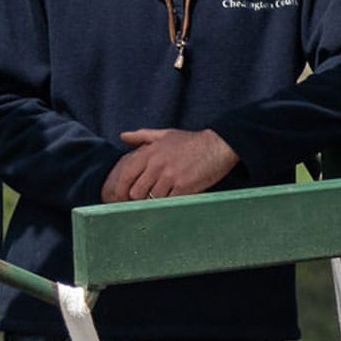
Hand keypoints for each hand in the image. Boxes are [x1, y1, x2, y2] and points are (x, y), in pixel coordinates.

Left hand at [103, 128, 238, 202]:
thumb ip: (142, 136)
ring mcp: (170, 176)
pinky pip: (168, 202)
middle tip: (142, 204)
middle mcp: (157, 164)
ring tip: (161, 203)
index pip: (125, 175)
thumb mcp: (166, 134)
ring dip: (155, 203)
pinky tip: (173, 203)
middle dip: (138, 200)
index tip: (123, 198)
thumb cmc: (192, 141)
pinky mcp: (184, 186)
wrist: (219, 145)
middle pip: (136, 191)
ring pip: (151, 199)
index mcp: (150, 153)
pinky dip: (169, 205)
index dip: (121, 190)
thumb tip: (123, 136)